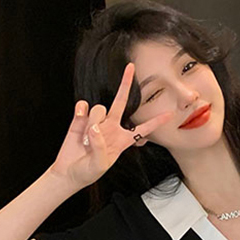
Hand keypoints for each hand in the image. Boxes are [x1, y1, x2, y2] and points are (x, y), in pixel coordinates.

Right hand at [49, 62, 174, 190]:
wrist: (69, 172)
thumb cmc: (87, 172)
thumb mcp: (99, 165)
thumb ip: (99, 147)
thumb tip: (95, 127)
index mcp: (122, 141)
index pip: (143, 130)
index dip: (156, 122)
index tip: (170, 114)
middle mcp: (111, 127)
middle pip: (121, 102)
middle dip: (125, 85)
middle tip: (130, 68)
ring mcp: (96, 122)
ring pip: (99, 108)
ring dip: (91, 123)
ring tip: (85, 142)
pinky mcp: (81, 118)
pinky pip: (83, 106)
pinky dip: (80, 113)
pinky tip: (79, 122)